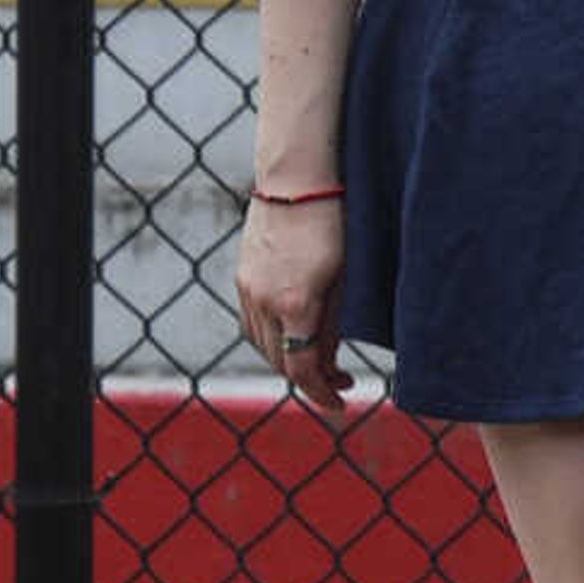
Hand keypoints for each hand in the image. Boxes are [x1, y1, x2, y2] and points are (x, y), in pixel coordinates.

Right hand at [235, 196, 354, 415]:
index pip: (303, 370)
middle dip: (310, 380)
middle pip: (280, 362)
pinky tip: (291, 338)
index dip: (322, 393)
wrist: (295, 182)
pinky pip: (251, 325)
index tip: (342, 400)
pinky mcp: (241, 279)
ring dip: (288, 361)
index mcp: (296, 305)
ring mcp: (248, 291)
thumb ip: (331, 327)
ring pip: (262, 347)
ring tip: (319, 361)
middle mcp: (265, 302)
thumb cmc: (332, 227)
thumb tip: (326, 367)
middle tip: (339, 381)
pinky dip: (271, 341)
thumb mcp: (342, 280)